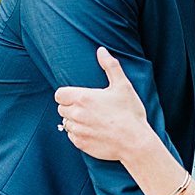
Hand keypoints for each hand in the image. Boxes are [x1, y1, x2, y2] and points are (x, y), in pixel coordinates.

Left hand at [54, 47, 151, 161]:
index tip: (79, 97)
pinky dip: (79, 134)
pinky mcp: (81, 144)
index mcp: (83, 98)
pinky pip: (72, 137)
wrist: (134, 142)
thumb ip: (110, 66)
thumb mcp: (123, 86)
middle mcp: (76, 114)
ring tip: (93, 120)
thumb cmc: (130, 113)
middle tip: (89, 108)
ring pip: (66, 123)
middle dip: (71, 107)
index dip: (67, 95)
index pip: (59, 94)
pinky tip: (94, 132)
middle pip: (61, 109)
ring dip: (75, 121)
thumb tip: (101, 50)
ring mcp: (78, 130)